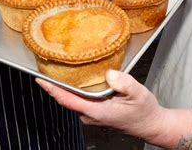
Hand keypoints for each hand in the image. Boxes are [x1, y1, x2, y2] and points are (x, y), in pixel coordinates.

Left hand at [36, 70, 166, 143]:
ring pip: (74, 99)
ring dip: (67, 87)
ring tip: (61, 69)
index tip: (40, 79)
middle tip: (49, 65)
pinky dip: (76, 90)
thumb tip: (109, 73)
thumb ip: (124, 83)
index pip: (67, 100)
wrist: (151, 125)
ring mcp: (92, 116)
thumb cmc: (144, 111)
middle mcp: (90, 116)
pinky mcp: (96, 113)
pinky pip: (81, 100)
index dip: (52, 89)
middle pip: (67, 99)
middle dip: (56, 84)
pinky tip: (78, 79)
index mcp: (96, 111)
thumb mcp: (138, 93)